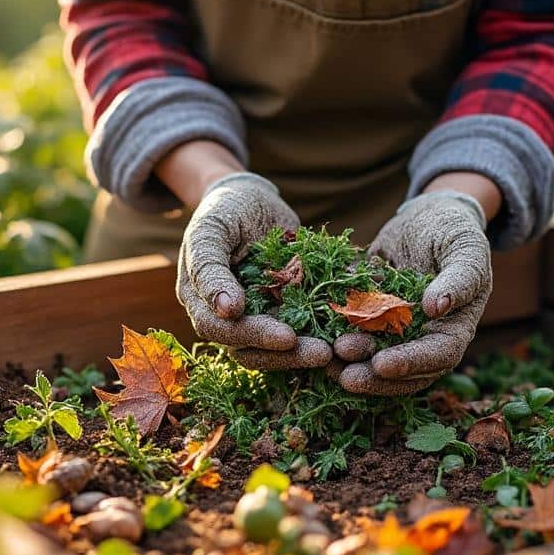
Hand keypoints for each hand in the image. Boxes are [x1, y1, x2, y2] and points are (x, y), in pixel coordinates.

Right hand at [176, 172, 331, 368]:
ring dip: (307, 353)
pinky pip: (304, 329)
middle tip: (323, 353)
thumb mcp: (211, 230)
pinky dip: (326, 332)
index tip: (287, 338)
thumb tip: (227, 311)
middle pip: (252, 350)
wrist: (251, 198)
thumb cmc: (225, 210)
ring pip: (278, 349)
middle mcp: (227, 319)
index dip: (255, 337)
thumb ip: (210, 268)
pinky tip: (352, 331)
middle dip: (288, 355)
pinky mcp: (284, 313)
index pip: (222, 331)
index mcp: (201, 302)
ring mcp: (257, 318)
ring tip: (339, 350)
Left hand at [334, 187, 492, 394]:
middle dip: (373, 376)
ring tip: (324, 361)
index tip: (382, 364)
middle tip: (344, 376)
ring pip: (373, 356)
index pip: (437, 355)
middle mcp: (423, 336)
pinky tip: (311, 335)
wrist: (426, 217)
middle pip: (403, 370)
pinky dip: (333, 335)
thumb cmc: (455, 231)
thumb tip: (437, 307)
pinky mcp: (369, 316)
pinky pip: (351, 330)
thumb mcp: (465, 247)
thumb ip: (459, 277)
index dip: (410, 363)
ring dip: (350, 363)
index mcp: (454, 327)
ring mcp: (394, 330)